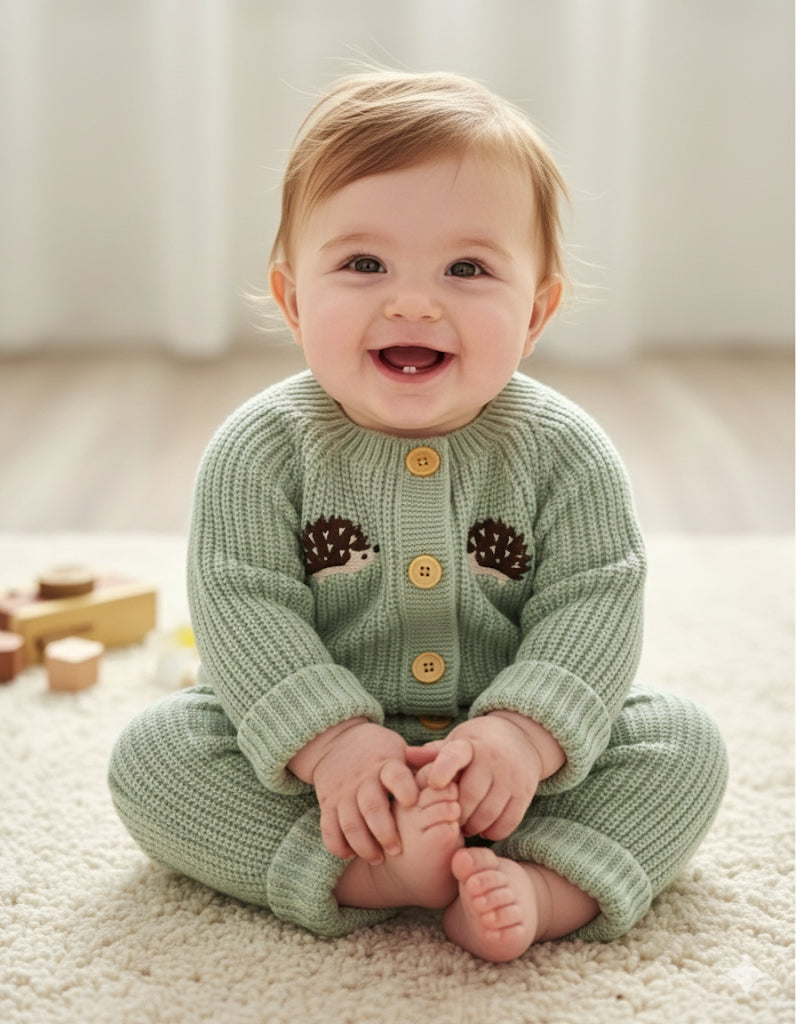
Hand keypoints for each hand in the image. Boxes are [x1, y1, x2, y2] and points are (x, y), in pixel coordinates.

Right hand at [302, 721, 419, 865]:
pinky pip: (329, 828)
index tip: (413, 803)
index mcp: (385, 764)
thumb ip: (420, 768)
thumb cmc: (380, 753)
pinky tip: (350, 854)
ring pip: (350, 822)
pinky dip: (338, 845)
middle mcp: (363, 779)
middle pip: (372, 807)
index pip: (395, 776)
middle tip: (398, 850)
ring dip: (363, 845)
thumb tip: (452, 783)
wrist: (337, 741)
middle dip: (385, 832)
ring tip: (378, 859)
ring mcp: (343, 792)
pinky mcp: (327, 803)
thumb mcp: (399, 751)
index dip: (404, 788)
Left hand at [406, 715, 552, 840]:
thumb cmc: (477, 744)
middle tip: (449, 818)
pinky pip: (508, 822)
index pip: (454, 757)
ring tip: (464, 826)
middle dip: (456, 813)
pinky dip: (493, 832)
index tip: (435, 784)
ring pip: (488, 813)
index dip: (442, 771)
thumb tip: (406, 756)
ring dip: (473, 826)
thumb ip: (433, 754)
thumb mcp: (455, 742)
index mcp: (470, 745)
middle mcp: (493, 759)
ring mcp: (512, 776)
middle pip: (470, 796)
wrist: (520, 738)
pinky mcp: (525, 793)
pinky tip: (484, 828)